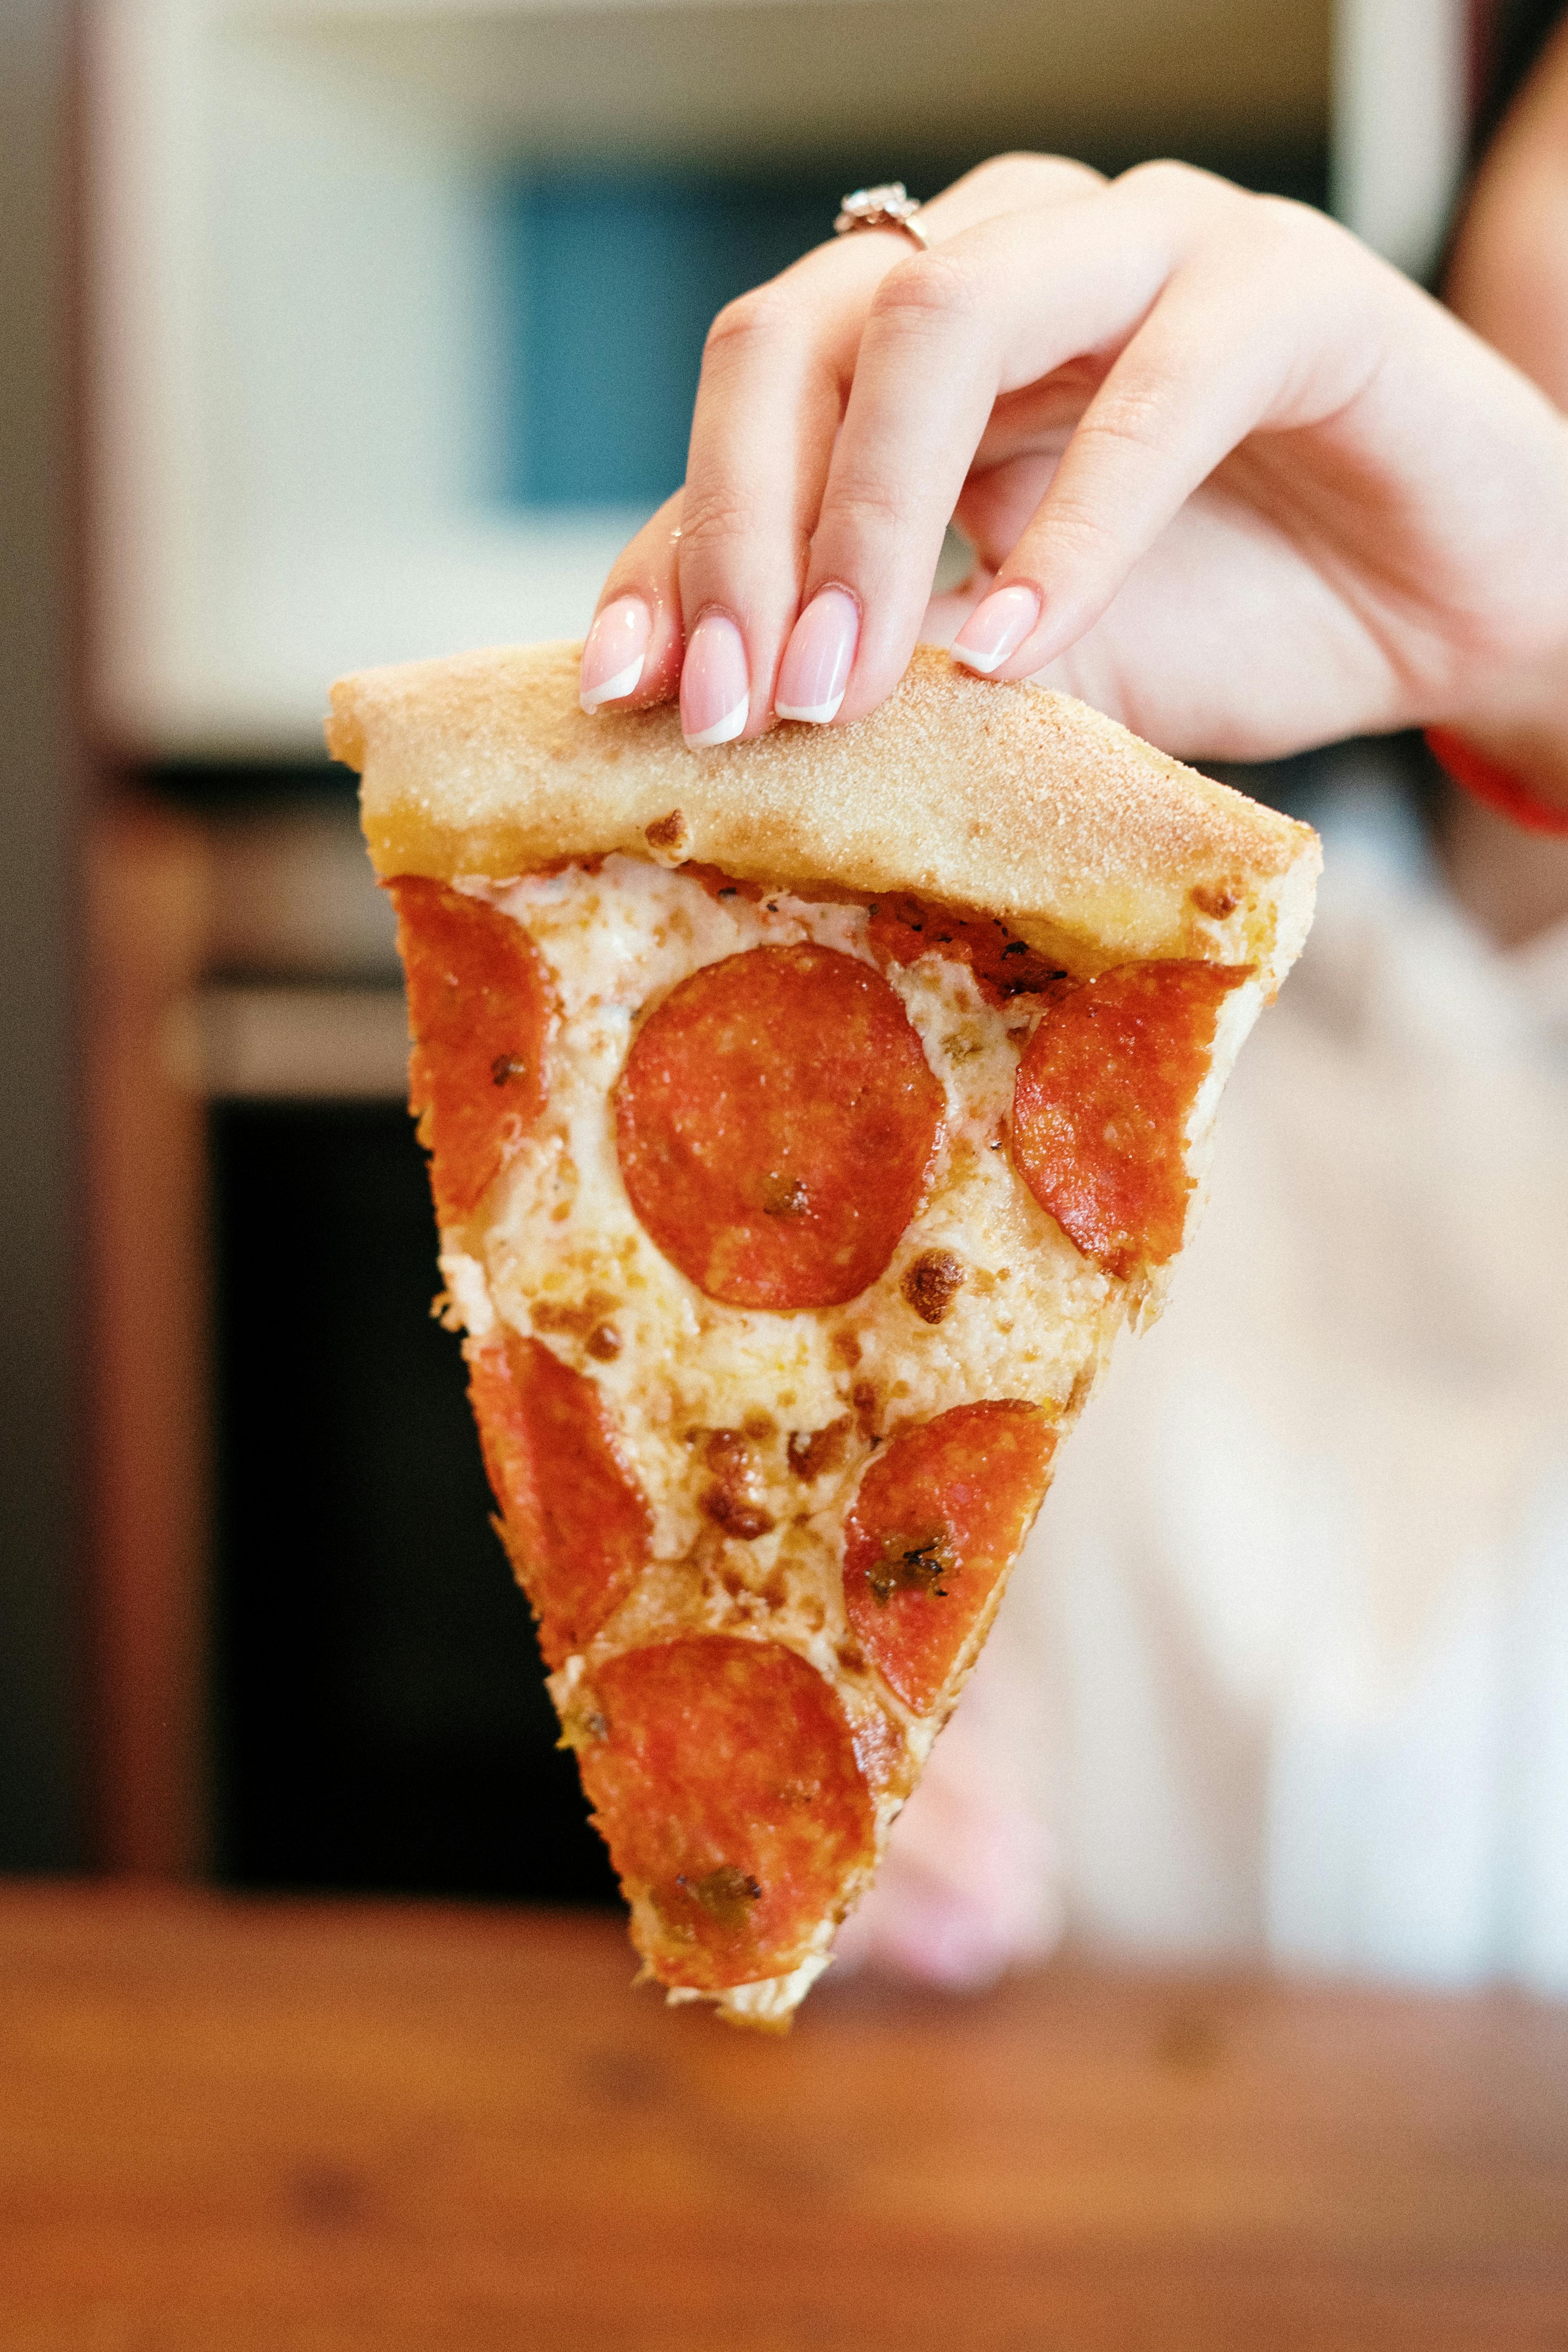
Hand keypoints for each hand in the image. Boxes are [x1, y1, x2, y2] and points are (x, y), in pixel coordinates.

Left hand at [578, 153, 1567, 774]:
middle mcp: (1016, 257)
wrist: (1449, 605)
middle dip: (742, 525)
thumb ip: (899, 670)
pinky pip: (1156, 383)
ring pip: (945, 315)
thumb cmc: (1233, 615)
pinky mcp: (1287, 290)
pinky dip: (1074, 529)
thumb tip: (731, 739)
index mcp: (931, 336)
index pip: (756, 412)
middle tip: (734, 704)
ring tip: (844, 687)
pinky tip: (1013, 651)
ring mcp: (1148, 247)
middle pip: (808, 329)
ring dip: (869, 512)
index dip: (678, 545)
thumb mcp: (1024, 665)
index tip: (628, 689)